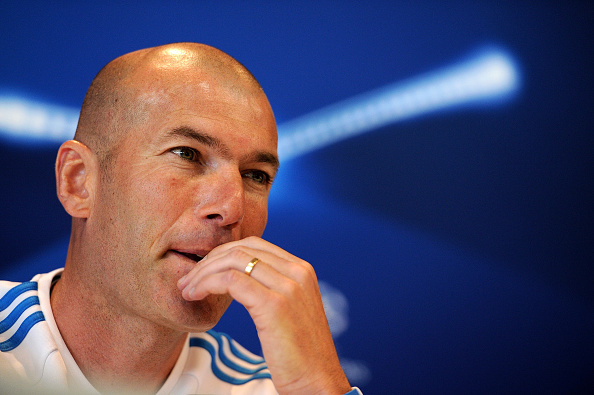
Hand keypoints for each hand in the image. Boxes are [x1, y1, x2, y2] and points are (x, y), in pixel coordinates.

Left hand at [177, 236, 350, 394]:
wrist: (317, 381)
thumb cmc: (299, 353)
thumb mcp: (290, 309)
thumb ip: (273, 287)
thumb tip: (239, 277)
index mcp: (302, 269)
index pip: (254, 245)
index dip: (223, 253)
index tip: (203, 271)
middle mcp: (298, 271)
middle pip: (242, 249)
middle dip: (209, 261)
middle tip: (188, 280)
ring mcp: (288, 286)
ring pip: (233, 262)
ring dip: (203, 273)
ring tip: (187, 289)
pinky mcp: (275, 305)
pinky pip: (231, 281)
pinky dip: (207, 284)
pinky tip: (196, 295)